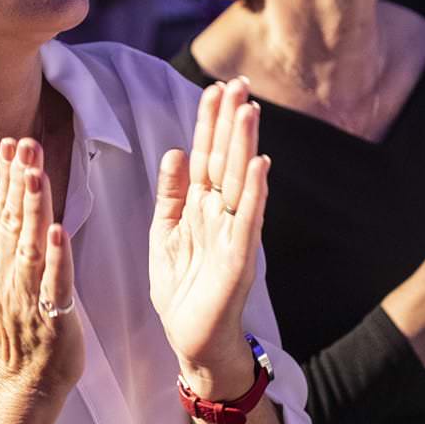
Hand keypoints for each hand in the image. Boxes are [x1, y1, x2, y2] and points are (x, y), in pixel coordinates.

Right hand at [0, 136, 81, 395]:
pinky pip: (54, 284)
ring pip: (30, 245)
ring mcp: (28, 294)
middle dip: (20, 180)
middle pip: (13, 220)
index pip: (1, 210)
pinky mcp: (52, 315)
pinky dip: (56, 258)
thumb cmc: (18, 319)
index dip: (6, 176)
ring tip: (36, 175)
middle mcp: (8, 272)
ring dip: (33, 209)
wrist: (21, 377)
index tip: (9, 142)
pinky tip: (58, 232)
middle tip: (24, 144)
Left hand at [151, 79, 270, 390]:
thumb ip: (170, 194)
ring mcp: (233, 233)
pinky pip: (248, 219)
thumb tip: (174, 151)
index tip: (215, 88)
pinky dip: (254, 191)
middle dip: (230, 122)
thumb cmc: (182, 291)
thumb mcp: (165, 234)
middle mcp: (221, 213)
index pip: (205, 155)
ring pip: (239, 180)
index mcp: (199, 207)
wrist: (192, 340)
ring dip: (244, 145)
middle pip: (225, 159)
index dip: (209, 123)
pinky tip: (259, 164)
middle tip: (238, 83)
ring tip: (248, 110)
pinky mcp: (241, 257)